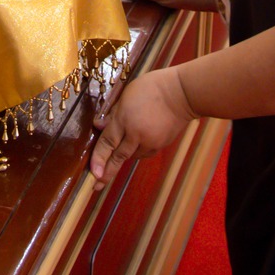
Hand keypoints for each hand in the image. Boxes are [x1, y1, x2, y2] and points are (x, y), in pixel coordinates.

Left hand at [90, 68, 195, 184]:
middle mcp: (136, 134)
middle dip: (106, 173)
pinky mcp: (160, 145)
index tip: (93, 173)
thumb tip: (99, 126)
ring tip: (111, 164)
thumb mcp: (127, 95)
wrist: (182, 94)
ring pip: (131, 156)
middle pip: (118, 157)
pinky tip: (134, 145)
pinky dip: (136, 152)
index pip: (107, 142)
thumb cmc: (152, 88)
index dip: (98, 159)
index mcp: (124, 118)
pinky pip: (143, 153)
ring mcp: (150, 141)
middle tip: (96, 186)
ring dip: (121, 158)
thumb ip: (113, 113)